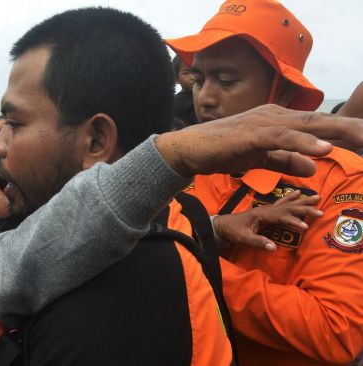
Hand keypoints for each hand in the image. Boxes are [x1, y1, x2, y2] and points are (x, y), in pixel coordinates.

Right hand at [155, 104, 362, 176]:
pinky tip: (322, 150)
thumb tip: (315, 165)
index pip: (320, 127)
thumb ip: (286, 160)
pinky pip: (281, 138)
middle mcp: (275, 116)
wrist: (188, 150)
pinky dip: (303, 143)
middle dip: (352, 130)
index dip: (347, 134)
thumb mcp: (261, 159)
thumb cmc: (221, 151)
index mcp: (279, 122)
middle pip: (322, 123)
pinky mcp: (251, 134)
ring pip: (308, 126)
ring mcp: (264, 122)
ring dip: (338, 133)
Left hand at [213, 190, 322, 250]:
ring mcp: (266, 209)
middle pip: (288, 207)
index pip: (281, 217)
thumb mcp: (243, 238)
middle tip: (320, 210)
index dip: (293, 221)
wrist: (223, 225)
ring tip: (316, 197)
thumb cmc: (233, 232)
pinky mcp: (266, 210)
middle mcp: (266, 209)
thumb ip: (257, 242)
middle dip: (305, 208)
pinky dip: (291, 198)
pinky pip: (282, 202)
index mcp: (261, 215)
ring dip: (302, 201)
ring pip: (287, 203)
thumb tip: (273, 248)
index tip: (305, 226)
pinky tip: (298, 193)